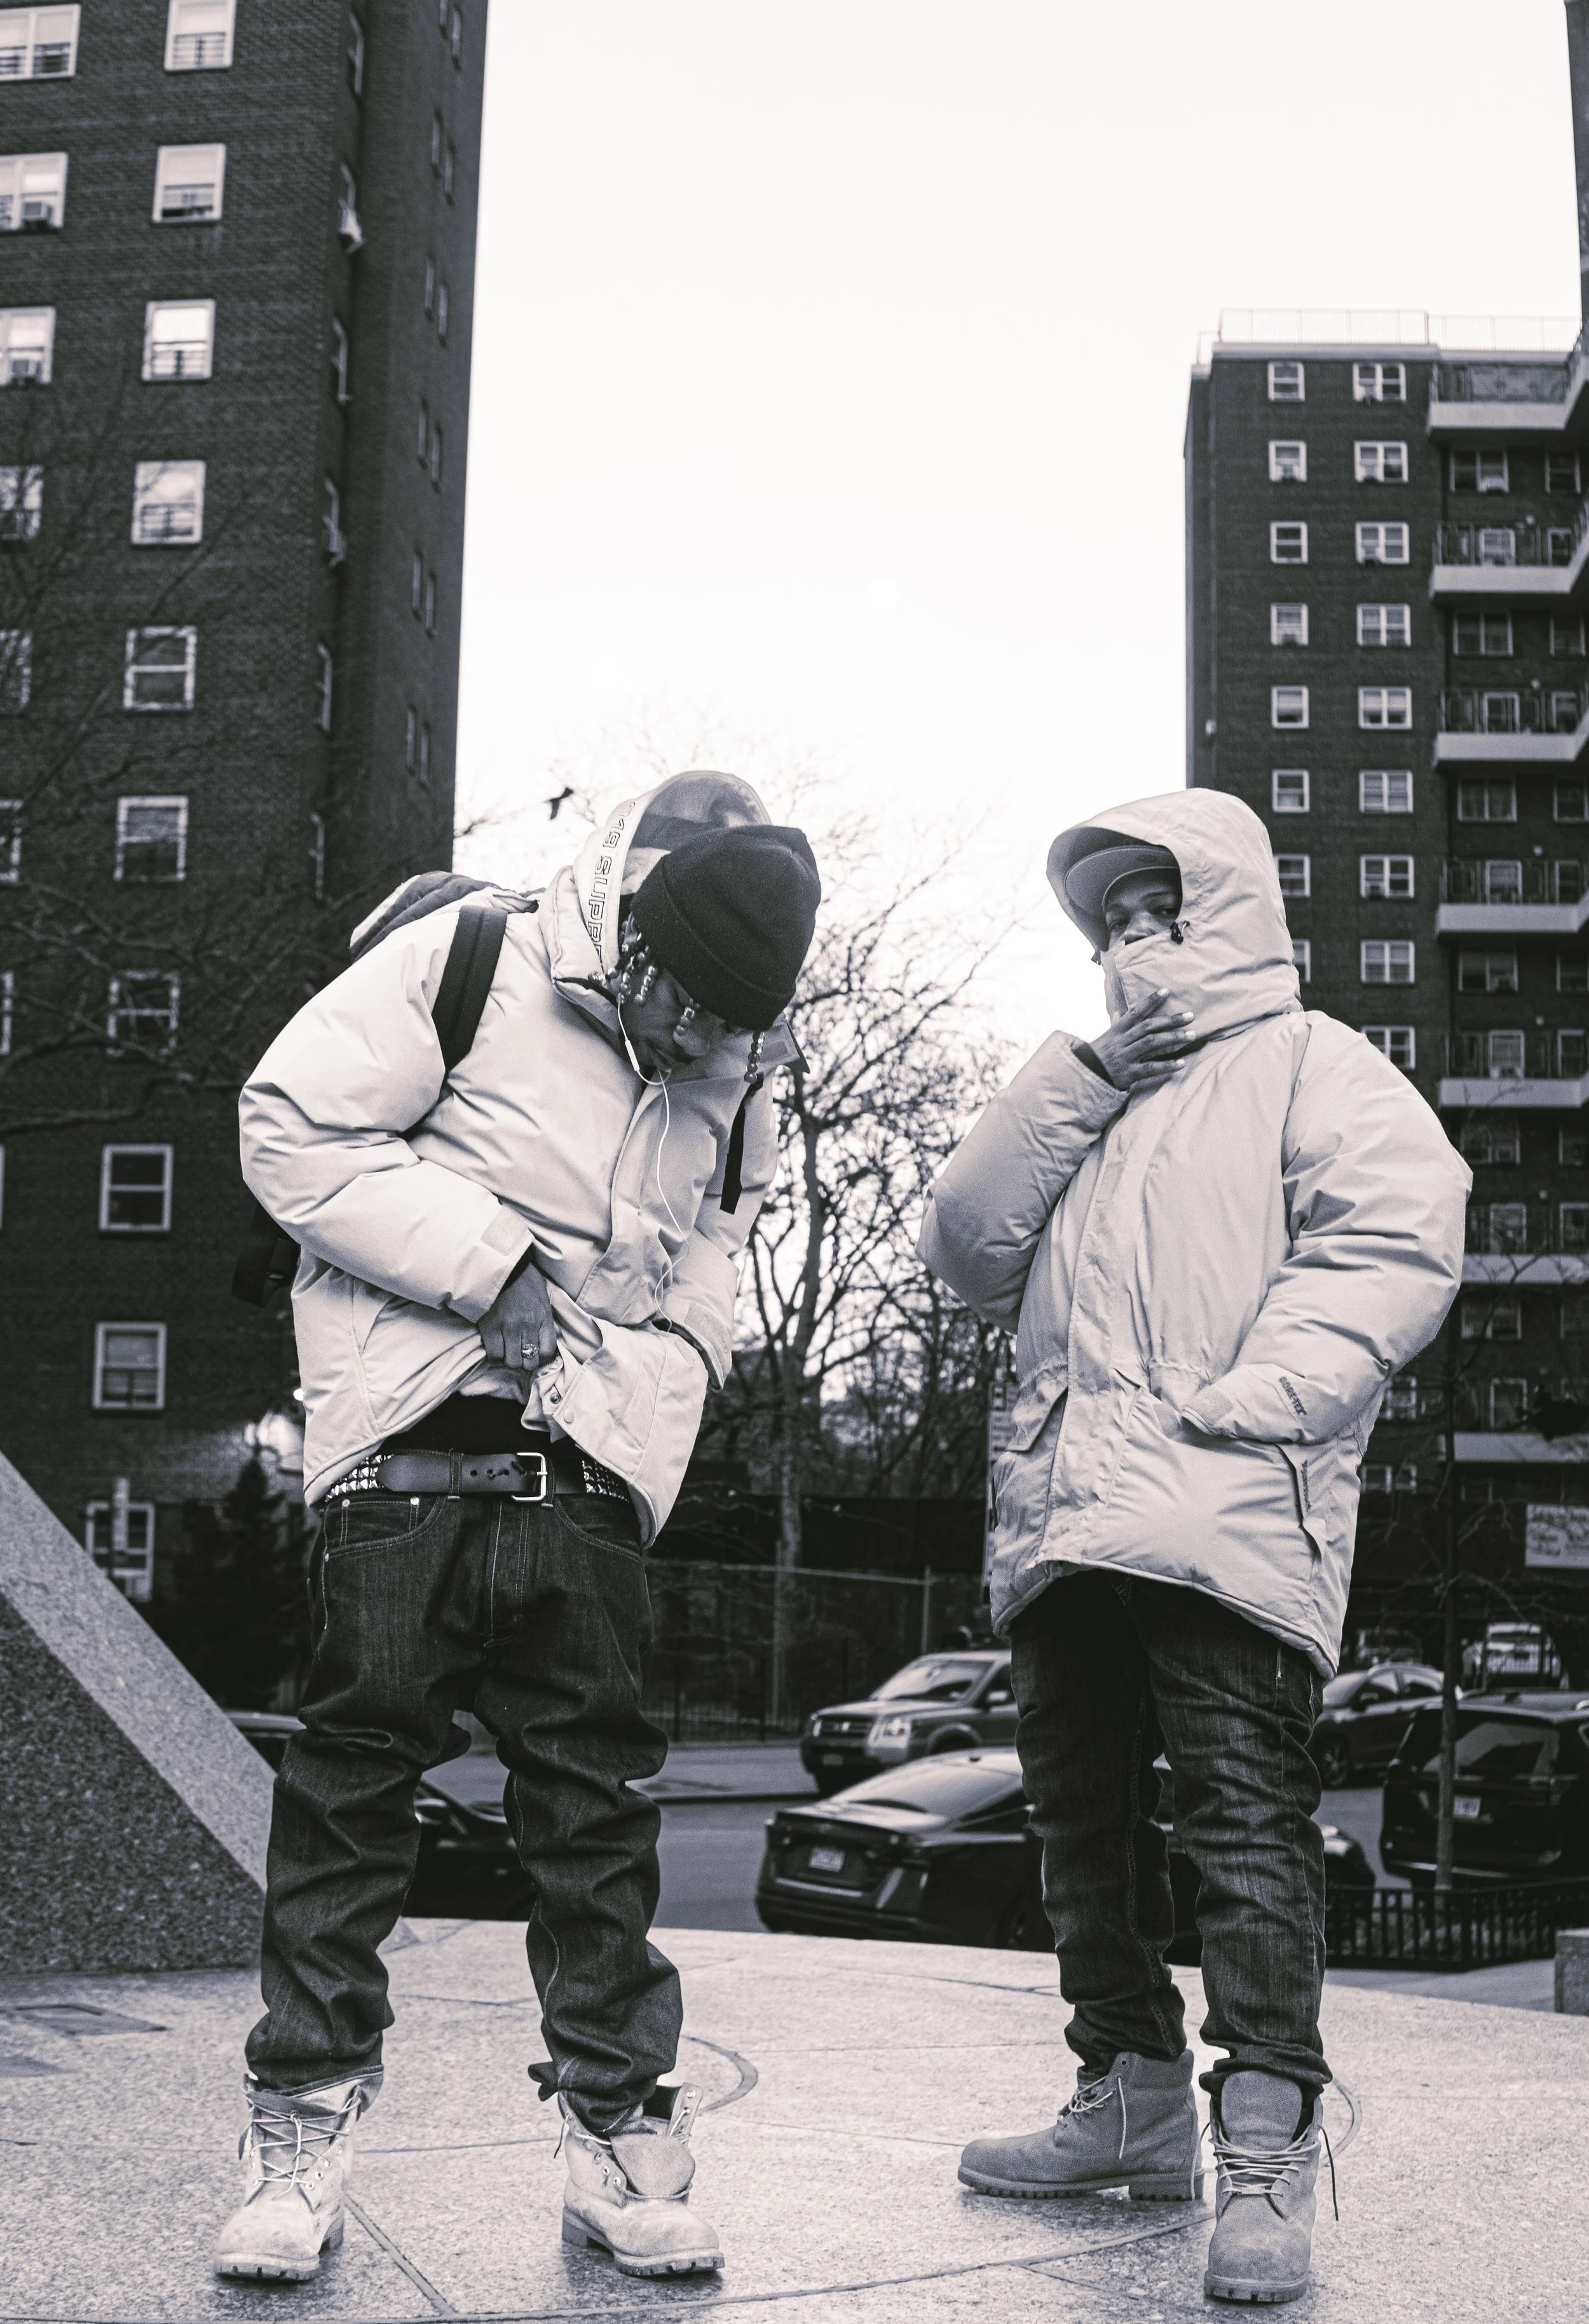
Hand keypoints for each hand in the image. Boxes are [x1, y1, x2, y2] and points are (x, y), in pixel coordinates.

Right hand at [477, 1256, 558, 1373]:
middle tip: (519, 1354)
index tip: (534, 1352)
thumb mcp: (542, 1297)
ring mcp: (509, 1328)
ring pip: (511, 1362)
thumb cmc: (523, 1279)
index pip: (547, 1352)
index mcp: (543, 1318)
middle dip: (524, 1361)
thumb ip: (544, 1319)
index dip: (540, 1357)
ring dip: (509, 1359)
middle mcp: (528, 1326)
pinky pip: (494, 1355)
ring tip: (506, 1350)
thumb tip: (542, 1338)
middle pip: (529, 1362)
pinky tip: (495, 1346)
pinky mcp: (490, 1327)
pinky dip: (494, 1355)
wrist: (501, 1265)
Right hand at [1089, 990, 1195, 1092]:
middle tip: (1190, 1016)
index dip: (1150, 1001)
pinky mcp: (1129, 1074)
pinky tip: (1181, 1063)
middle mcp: (1122, 1042)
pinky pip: (1150, 1068)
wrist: (1085, 1077)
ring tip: (1192, 1035)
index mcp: (1117, 1031)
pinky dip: (1166, 1065)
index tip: (1166, 992)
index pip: (1135, 1012)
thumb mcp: (1105, 1039)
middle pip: (1148, 1027)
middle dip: (1170, 1021)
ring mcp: (1125, 1057)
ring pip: (1151, 1044)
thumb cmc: (1097, 1057)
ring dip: (1173, 1038)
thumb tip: (1120, 1012)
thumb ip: (1115, 1025)